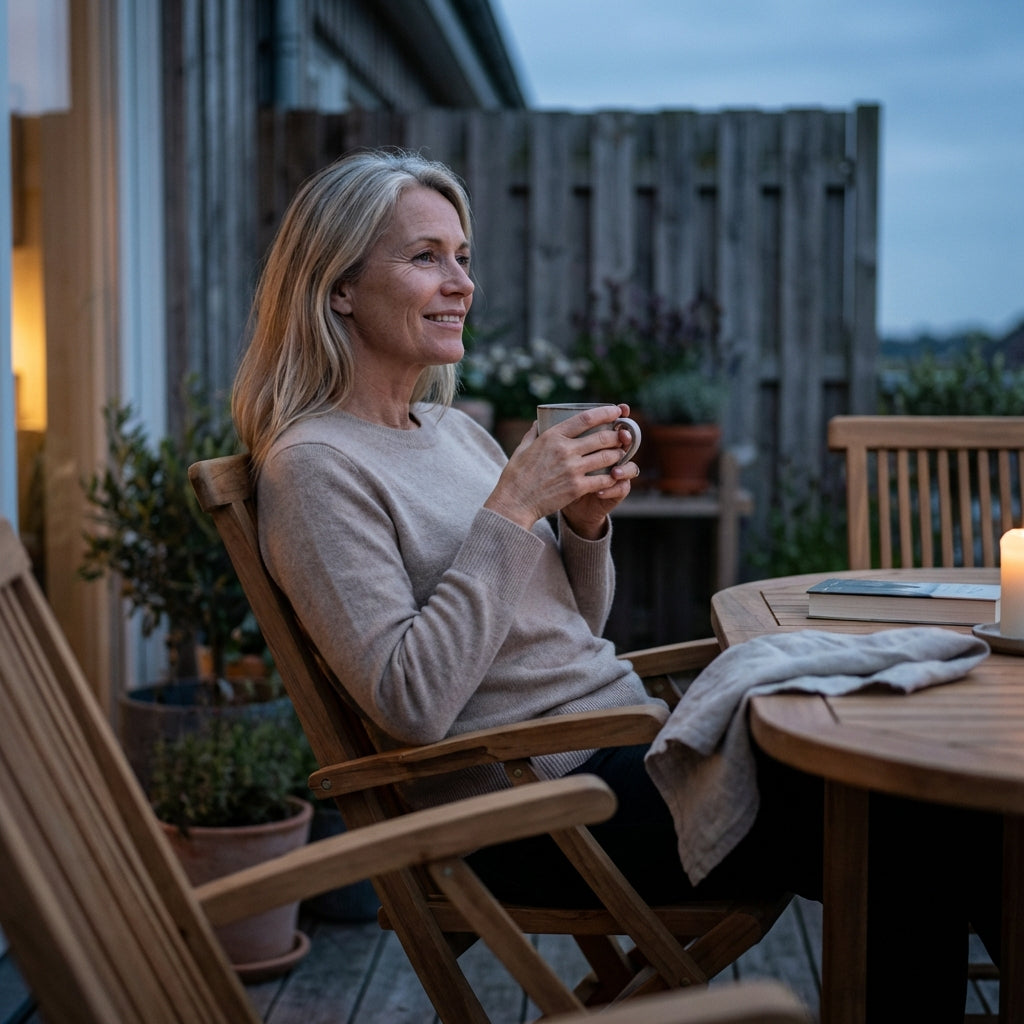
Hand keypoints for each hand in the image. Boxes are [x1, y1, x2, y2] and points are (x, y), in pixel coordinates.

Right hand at [484, 405, 638, 536]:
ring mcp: (572, 469)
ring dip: (617, 455)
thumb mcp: (522, 449)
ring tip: (620, 454)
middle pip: (602, 437)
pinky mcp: (577, 488)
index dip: (605, 412)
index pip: (585, 418)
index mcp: (552, 436)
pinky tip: (614, 475)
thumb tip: (537, 421)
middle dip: (616, 435)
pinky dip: (611, 477)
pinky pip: (603, 479)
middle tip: (622, 436)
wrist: (514, 503)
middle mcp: (565, 450)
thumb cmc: (516, 476)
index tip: (616, 410)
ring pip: (607, 457)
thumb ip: (533, 433)